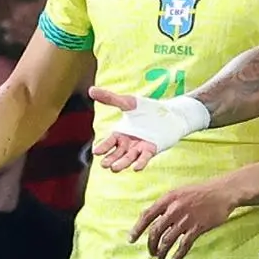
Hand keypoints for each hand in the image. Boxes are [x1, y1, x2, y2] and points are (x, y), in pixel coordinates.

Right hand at [89, 87, 208, 169]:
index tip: (96, 152)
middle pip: (117, 154)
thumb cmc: (146, 108)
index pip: (109, 142)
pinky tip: (136, 168)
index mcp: (120, 134)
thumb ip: (110, 98)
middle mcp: (128, 144)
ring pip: (129, 158)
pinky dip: (140, 163)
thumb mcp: (127, 102)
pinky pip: (144, 158)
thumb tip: (90, 90)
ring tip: (114, 168)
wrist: (167, 113)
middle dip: (110, 159)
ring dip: (122, 163)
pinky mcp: (151, 149)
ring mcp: (139, 148)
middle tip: (104, 165)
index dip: (103, 147)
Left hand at [130, 178, 241, 258]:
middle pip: (155, 231)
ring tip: (160, 258)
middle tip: (151, 252)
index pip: (147, 215)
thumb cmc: (200, 192)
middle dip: (151, 245)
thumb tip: (153, 219)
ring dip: (162, 252)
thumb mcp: (179, 193)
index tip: (131, 240)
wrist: (222, 192)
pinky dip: (178, 254)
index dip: (137, 229)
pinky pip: (184, 245)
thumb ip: (166, 205)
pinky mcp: (198, 228)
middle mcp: (174, 209)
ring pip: (168, 240)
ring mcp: (186, 219)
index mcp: (168, 199)